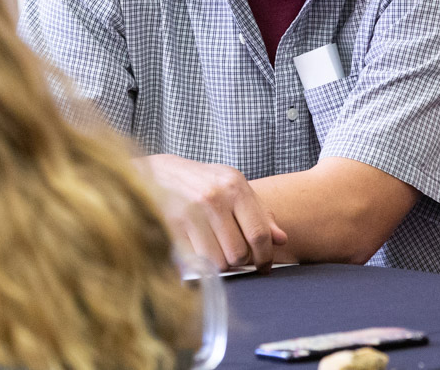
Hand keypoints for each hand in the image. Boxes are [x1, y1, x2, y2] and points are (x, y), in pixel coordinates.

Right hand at [138, 154, 287, 270]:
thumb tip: (281, 240)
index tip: (264, 266)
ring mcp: (190, 214)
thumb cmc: (202, 182)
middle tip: (236, 258)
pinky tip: (198, 253)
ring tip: (215, 252)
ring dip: (219, 265)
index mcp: (235, 186)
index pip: (258, 234)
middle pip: (239, 254)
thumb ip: (260, 213)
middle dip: (241, 262)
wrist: (158, 173)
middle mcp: (213, 199)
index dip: (265, 256)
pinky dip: (199, 265)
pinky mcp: (170, 228)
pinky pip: (195, 262)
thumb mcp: (233, 187)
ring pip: (217, 262)